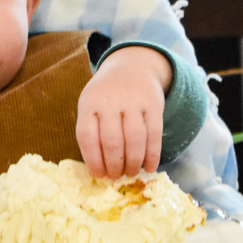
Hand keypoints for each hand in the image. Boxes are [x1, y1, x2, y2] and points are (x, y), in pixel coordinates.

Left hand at [76, 46, 172, 179]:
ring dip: (133, 163)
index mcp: (90, 102)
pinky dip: (152, 155)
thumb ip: (92, 131)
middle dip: (114, 166)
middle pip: (112, 141)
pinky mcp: (154, 104)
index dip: (92, 160)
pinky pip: (154, 134)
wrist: (132, 66)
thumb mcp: (91, 104)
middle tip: (116, 176)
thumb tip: (97, 170)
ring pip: (134, 139)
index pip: (87, 136)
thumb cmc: (106, 94)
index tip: (98, 175)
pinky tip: (149, 167)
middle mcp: (110, 101)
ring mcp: (133, 101)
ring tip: (131, 173)